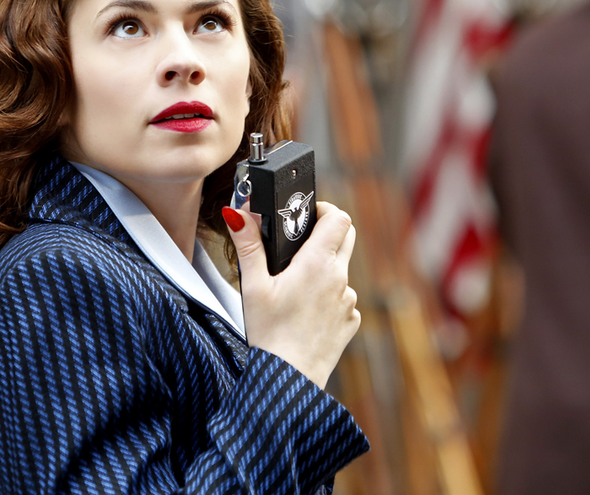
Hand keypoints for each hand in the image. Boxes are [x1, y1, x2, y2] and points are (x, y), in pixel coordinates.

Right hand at [223, 201, 359, 388]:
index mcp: (317, 263)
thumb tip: (238, 214)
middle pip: (345, 237)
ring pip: (341, 270)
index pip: (339, 218)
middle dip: (325, 233)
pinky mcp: (351, 321)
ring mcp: (349, 301)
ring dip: (323, 270)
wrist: (289, 379)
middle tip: (299, 245)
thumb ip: (248, 245)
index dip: (324, 209)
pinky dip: (327, 297)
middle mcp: (340, 278)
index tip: (306, 215)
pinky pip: (342, 298)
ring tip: (293, 289)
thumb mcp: (253, 285)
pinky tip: (304, 313)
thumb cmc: (270, 333)